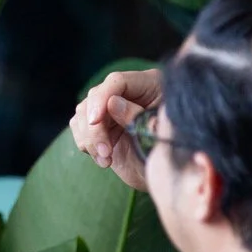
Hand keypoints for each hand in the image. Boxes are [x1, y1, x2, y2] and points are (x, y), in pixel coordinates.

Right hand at [69, 68, 162, 190]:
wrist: (169, 170)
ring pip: (83, 113)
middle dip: (95, 127)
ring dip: (89, 138)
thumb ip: (137, 116)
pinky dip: (87, 145)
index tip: (94, 121)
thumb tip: (112, 103)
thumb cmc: (171, 148)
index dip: (102, 98)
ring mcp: (111, 108)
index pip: (117, 81)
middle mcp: (127, 93)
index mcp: (149, 85)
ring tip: (106, 160)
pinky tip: (104, 160)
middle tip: (105, 152)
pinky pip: (80, 128)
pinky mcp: (101, 125)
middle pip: (96, 96)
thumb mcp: (159, 132)